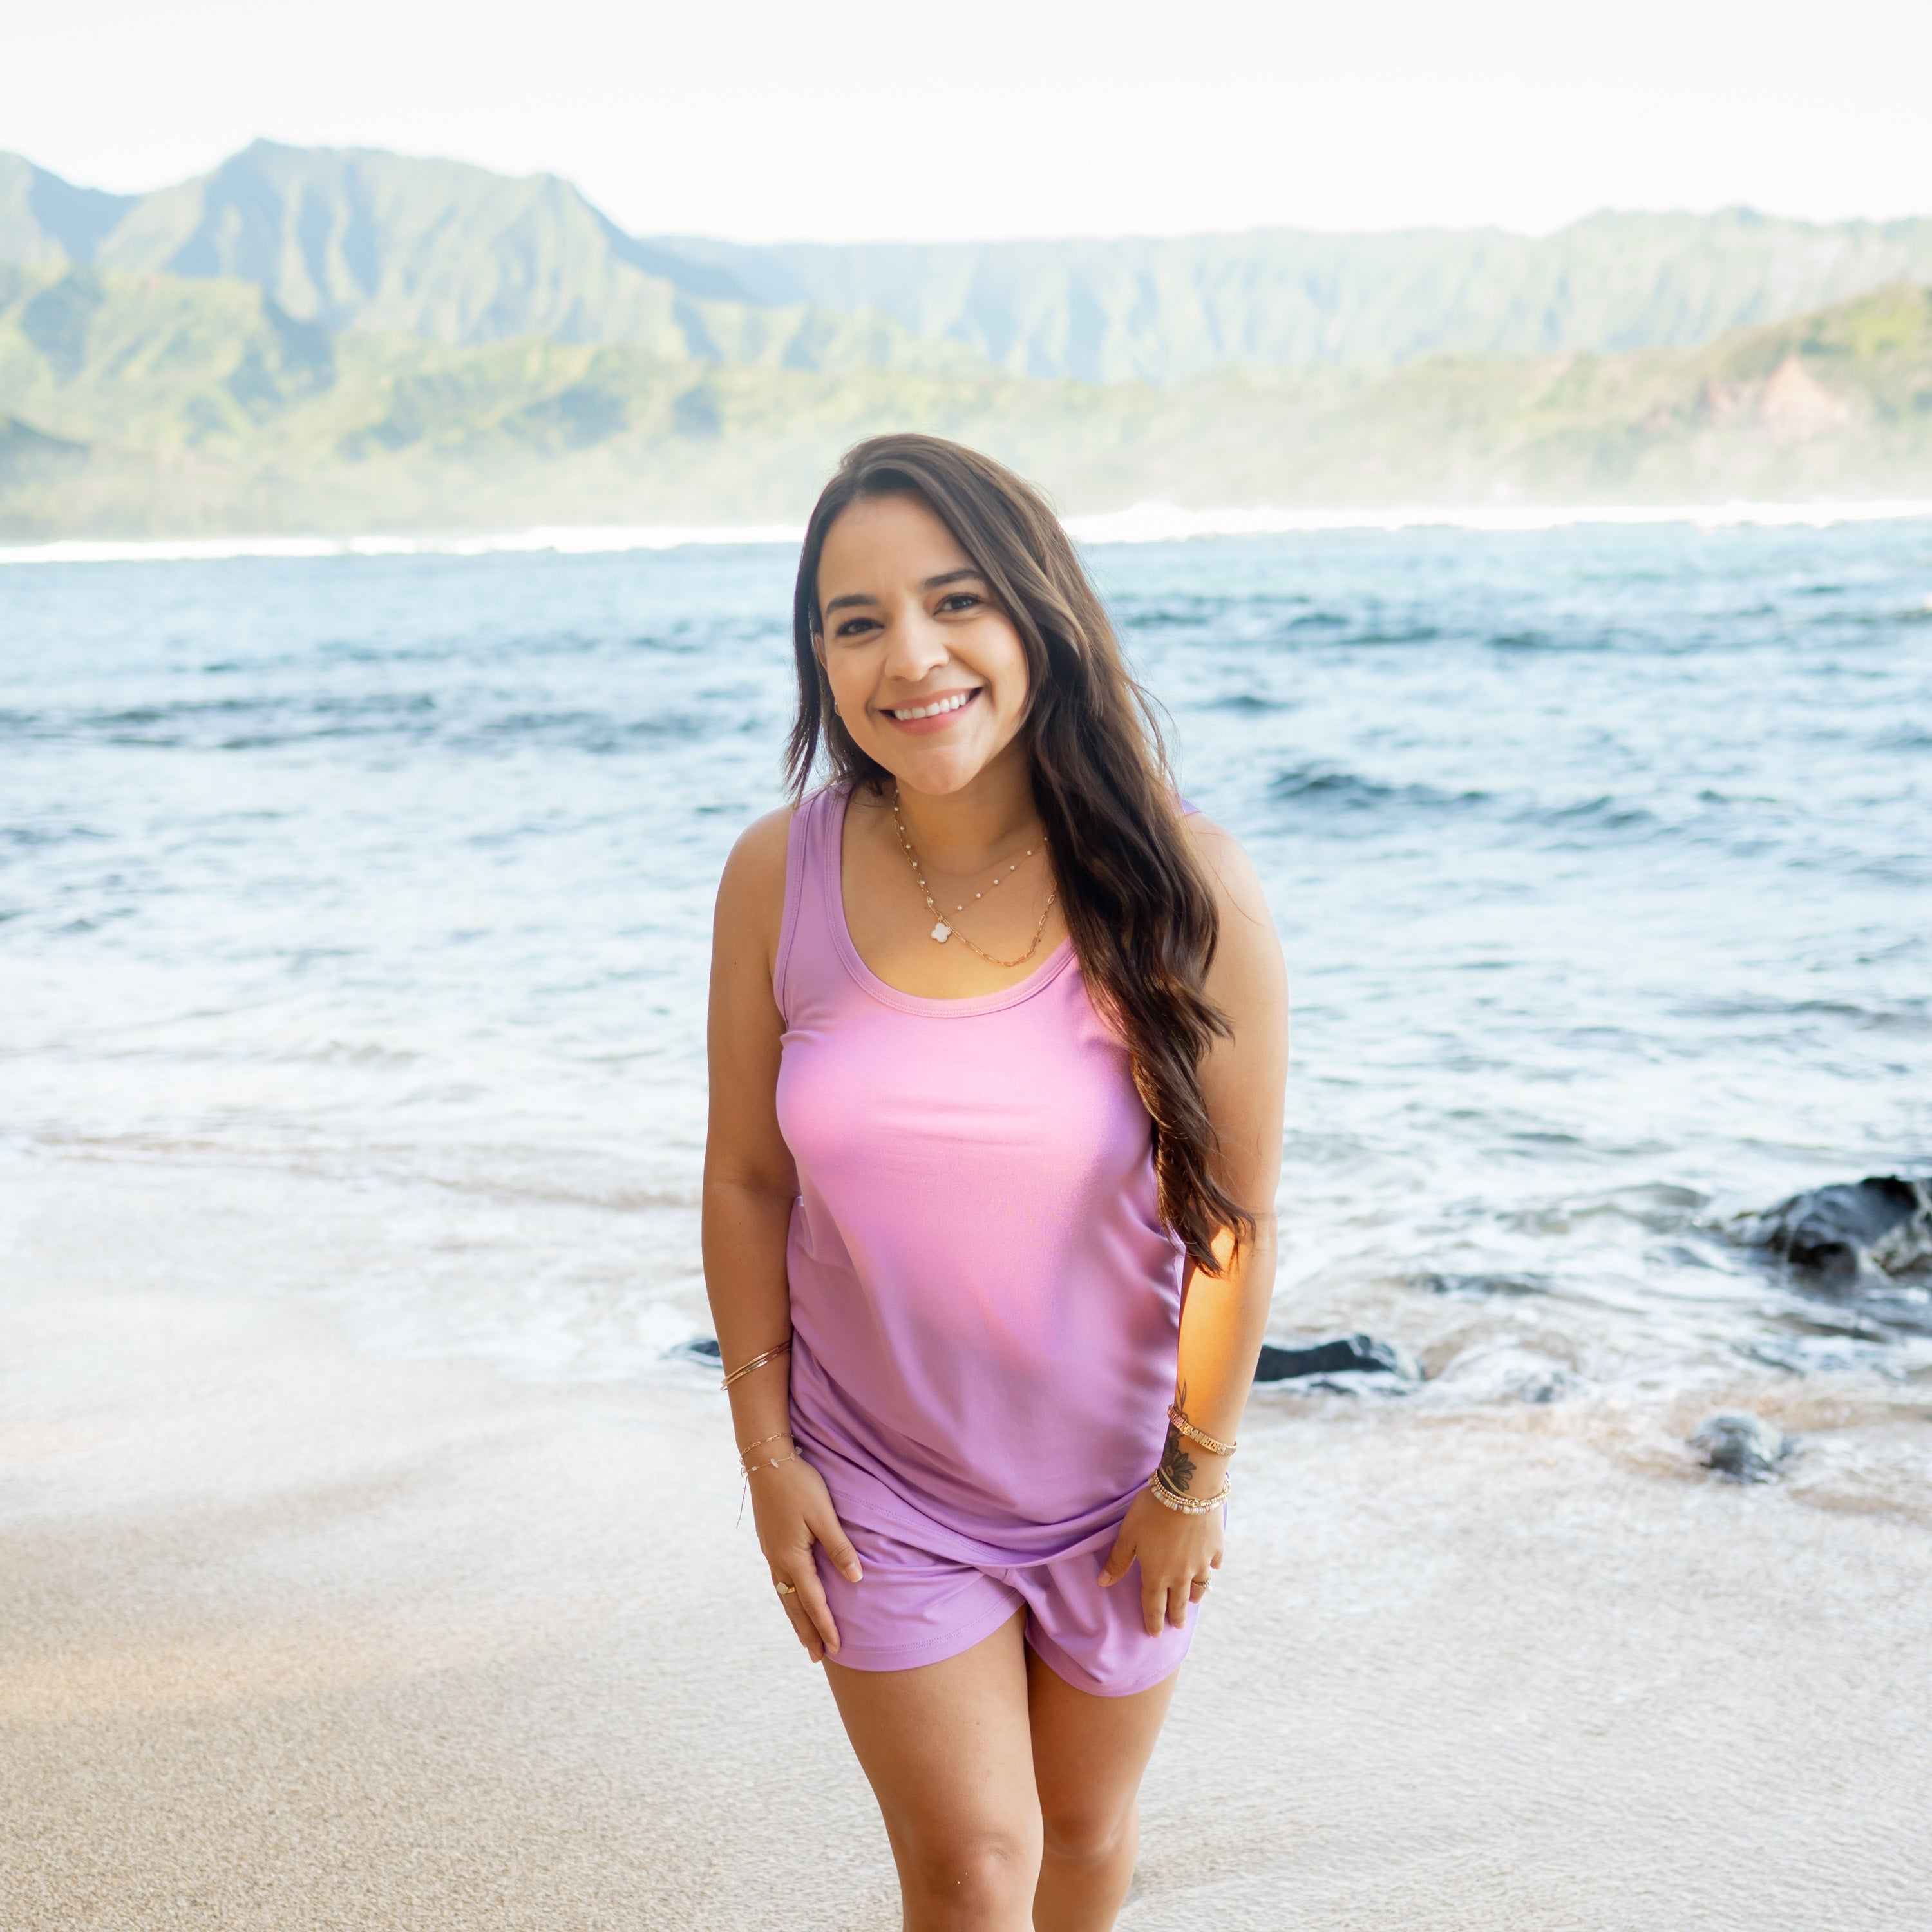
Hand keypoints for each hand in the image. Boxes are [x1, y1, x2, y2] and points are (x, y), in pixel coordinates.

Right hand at [748, 1453, 862, 1663]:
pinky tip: (791, 1598)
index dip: (825, 1625)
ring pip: (783, 1595)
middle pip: (793, 1605)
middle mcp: (778, 1560)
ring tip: (804, 1638)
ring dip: (795, 1617)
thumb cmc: (800, 1484)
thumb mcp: (824, 1514)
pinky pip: (779, 1580)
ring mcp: (771, 1552)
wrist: (767, 1461)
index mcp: (792, 1557)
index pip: (812, 1600)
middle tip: (818, 1657)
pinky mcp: (769, 1543)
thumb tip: (855, 1579)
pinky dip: (787, 1598)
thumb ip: (839, 1547)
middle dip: (807, 1631)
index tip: (836, 1648)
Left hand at [1098, 1485, 1223, 1636]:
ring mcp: (1202, 1562)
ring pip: (1200, 1586)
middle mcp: (1181, 1574)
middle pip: (1179, 1601)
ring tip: (1194, 1601)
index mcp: (1157, 1574)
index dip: (1153, 1621)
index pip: (1154, 1605)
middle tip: (1177, 1626)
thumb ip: (1118, 1561)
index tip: (1155, 1634)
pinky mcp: (1216, 1546)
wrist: (1189, 1490)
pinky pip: (1214, 1563)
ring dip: (1195, 1596)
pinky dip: (1212, 1568)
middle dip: (1176, 1615)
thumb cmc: (1152, 1511)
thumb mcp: (1128, 1535)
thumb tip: (1103, 1583)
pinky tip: (1212, 1567)